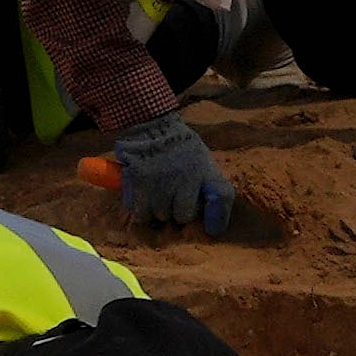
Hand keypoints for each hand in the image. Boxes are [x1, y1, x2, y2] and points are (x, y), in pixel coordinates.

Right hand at [108, 112, 238, 235]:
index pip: (220, 198)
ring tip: (158, 193)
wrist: (150, 126)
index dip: (217, 217)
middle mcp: (183, 179)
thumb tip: (215, 227)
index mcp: (204, 171)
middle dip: (178, 211)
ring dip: (158, 211)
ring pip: (159, 217)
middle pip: (182, 217)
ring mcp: (158, 182)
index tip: (212, 229)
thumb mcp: (204, 162)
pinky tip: (143, 194)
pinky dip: (140, 208)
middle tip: (174, 195)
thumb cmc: (180, 148)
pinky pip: (139, 213)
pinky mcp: (136, 183)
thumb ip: (213, 188)